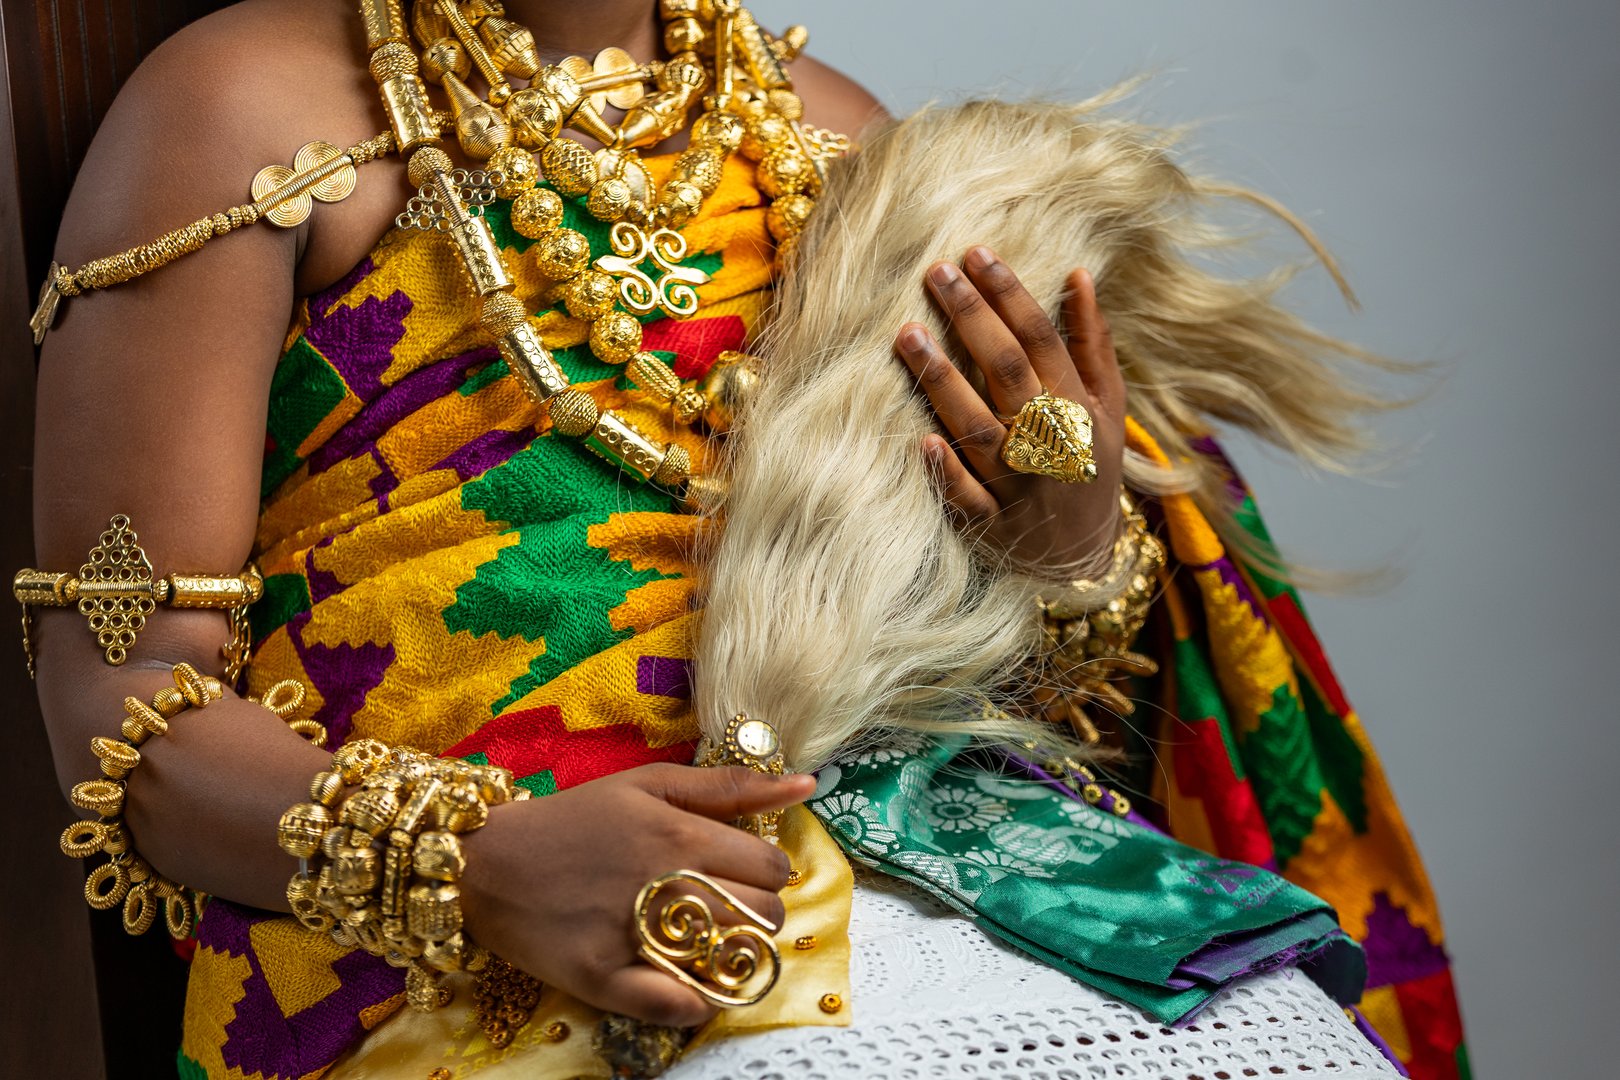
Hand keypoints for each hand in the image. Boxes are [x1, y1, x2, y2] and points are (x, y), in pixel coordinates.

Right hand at [459, 763, 815, 1026]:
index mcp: (680, 834)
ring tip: (703, 939)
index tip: (739, 871)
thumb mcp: (649, 782)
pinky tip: (687, 985)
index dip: (766, 870)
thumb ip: (729, 785)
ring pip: (731, 958)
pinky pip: (676, 1006)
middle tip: (720, 905)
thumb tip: (808, 784)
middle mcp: (664, 883)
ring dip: (732, 954)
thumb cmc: (575, 817)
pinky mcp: (602, 978)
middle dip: (756, 913)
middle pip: (762, 915)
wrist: (487, 862)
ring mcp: (635, 934)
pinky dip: (695, 1003)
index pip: (773, 866)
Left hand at [895, 246, 1125, 576]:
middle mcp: (1050, 443)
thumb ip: (1091, 343)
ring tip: (906, 334)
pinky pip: (968, 499)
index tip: (977, 253)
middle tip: (935, 272)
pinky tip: (921, 441)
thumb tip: (1077, 274)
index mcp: (1078, 408)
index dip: (1011, 295)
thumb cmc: (1091, 467)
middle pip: (1009, 372)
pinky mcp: (993, 526)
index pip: (1042, 340)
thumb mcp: (1107, 407)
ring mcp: (1020, 487)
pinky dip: (948, 473)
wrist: (1087, 559)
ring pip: (980, 429)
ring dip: (943, 382)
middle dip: (972, 319)